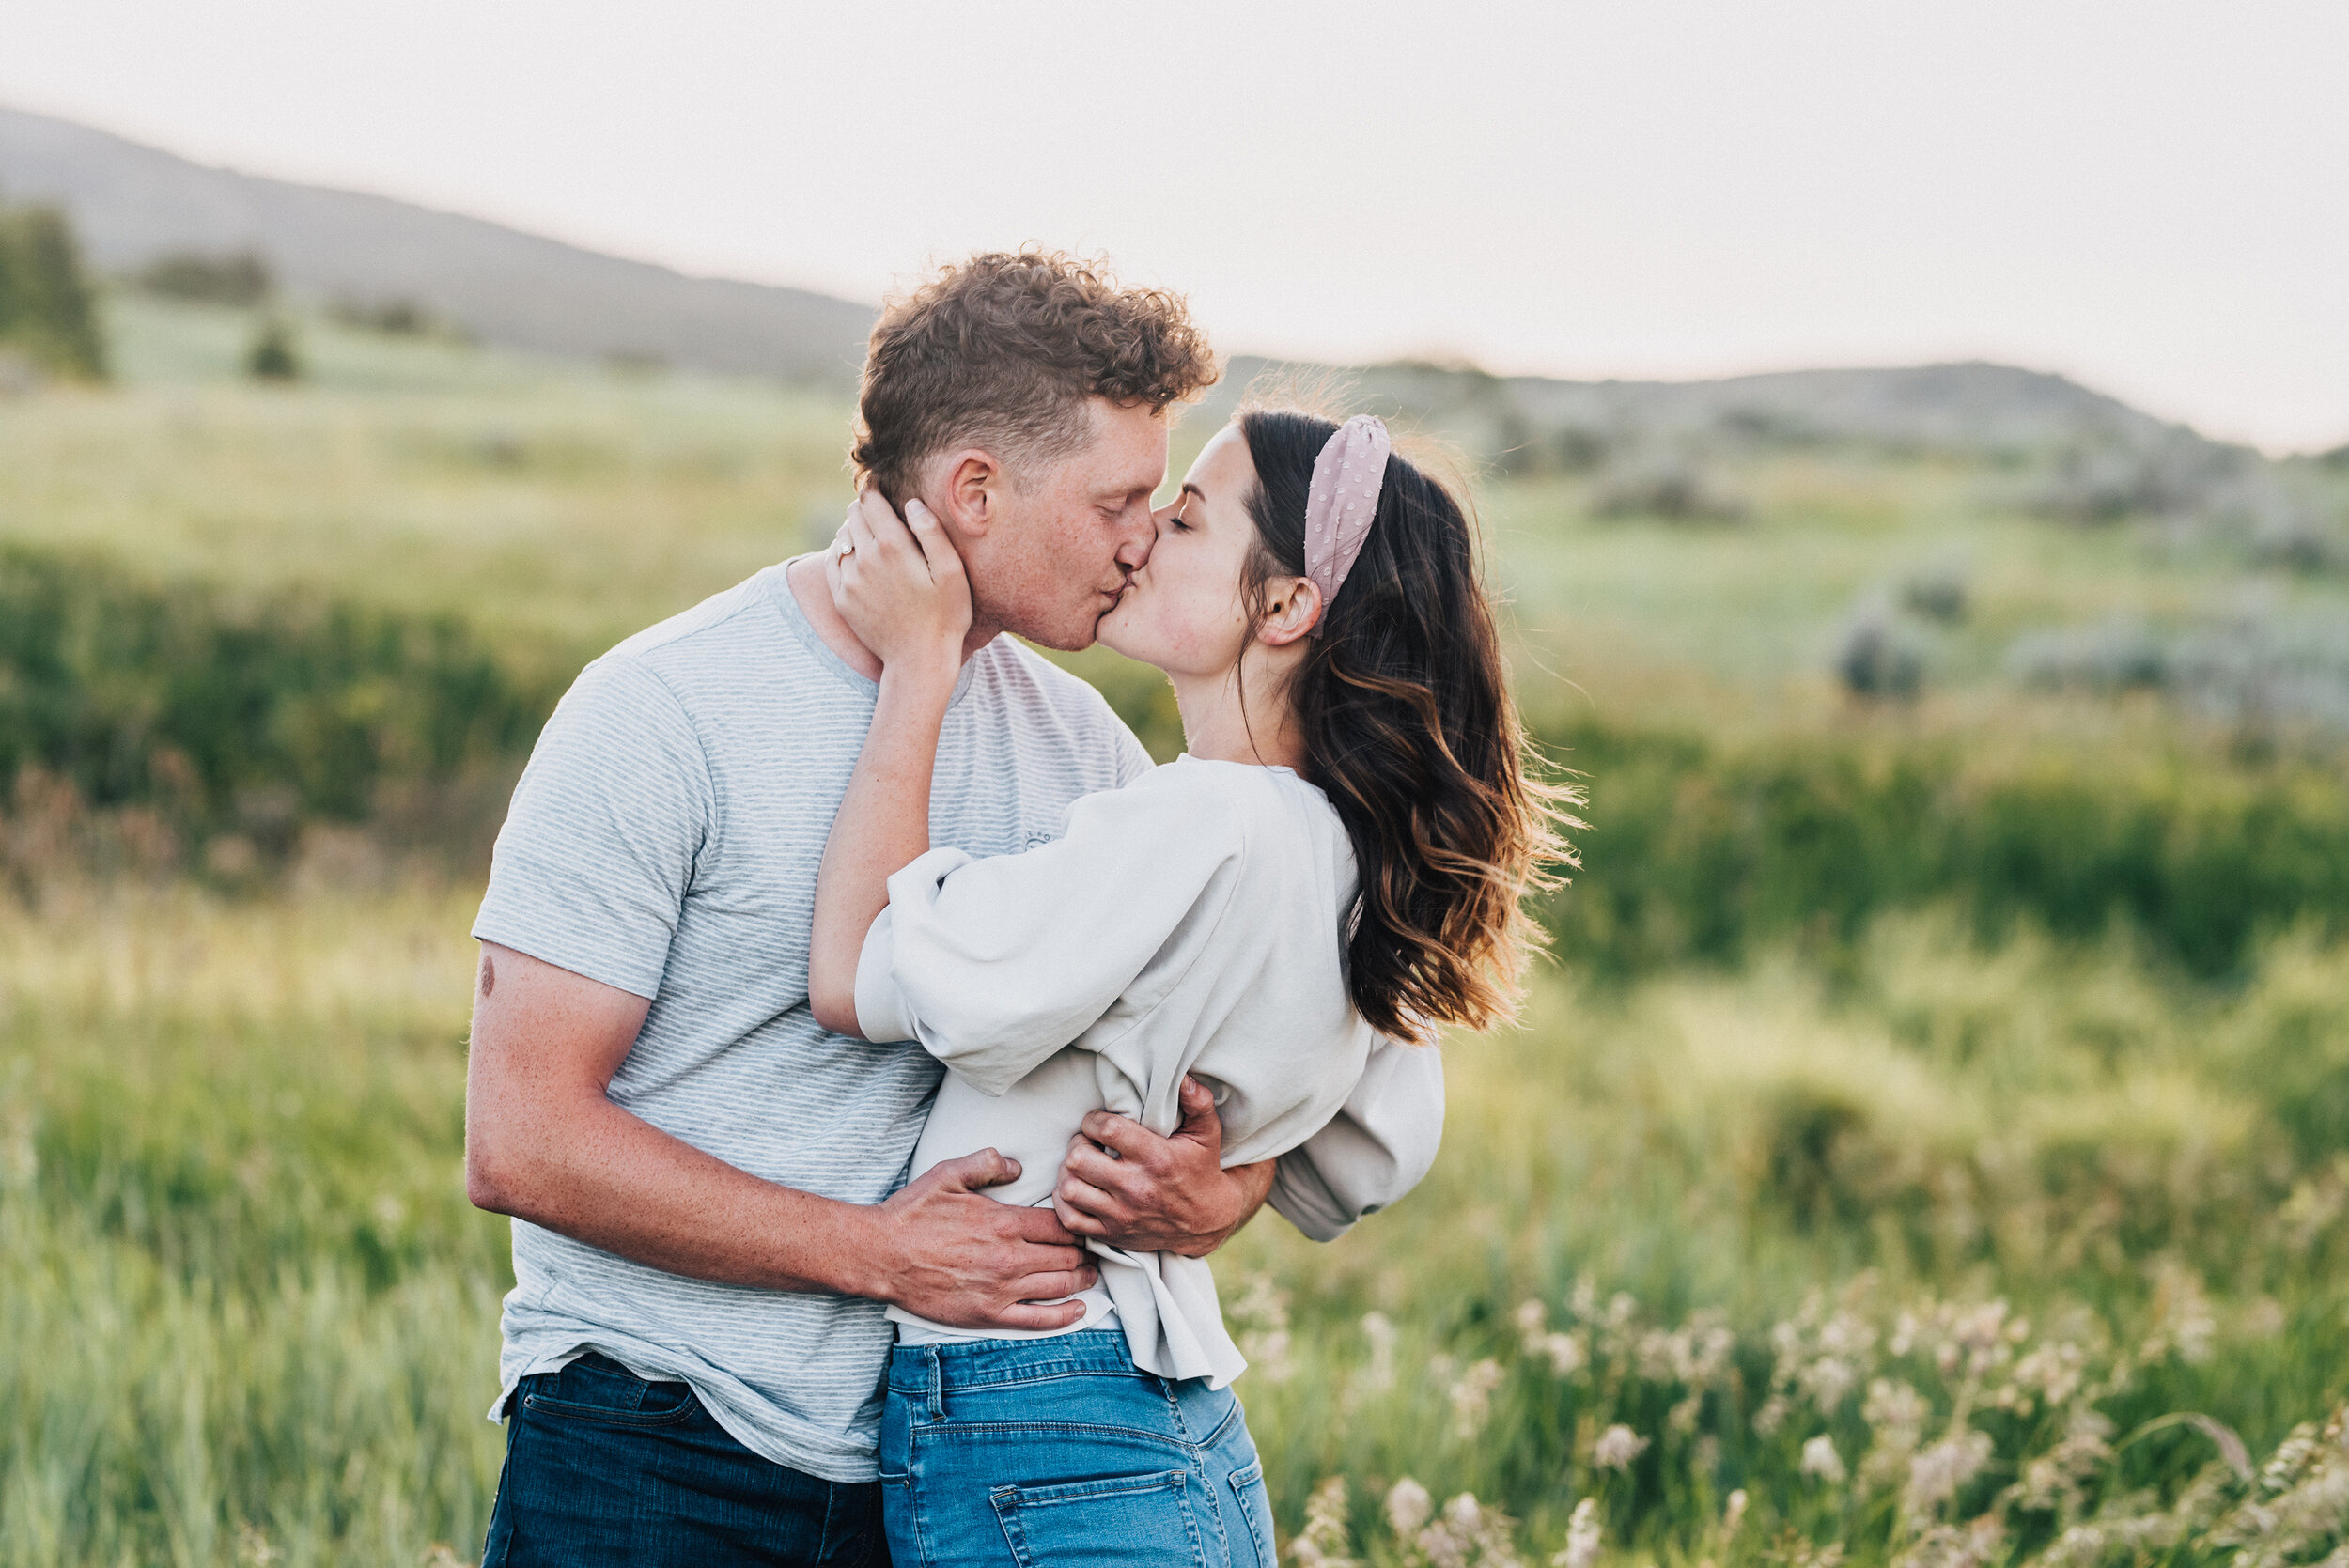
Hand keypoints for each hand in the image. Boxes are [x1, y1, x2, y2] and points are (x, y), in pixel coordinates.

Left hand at [826, 490, 970, 677]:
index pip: (870, 500)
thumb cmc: (946, 616)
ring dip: (855, 531)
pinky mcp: (841, 599)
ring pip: (842, 537)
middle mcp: (864, 559)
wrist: (919, 661)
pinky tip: (859, 558)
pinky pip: (833, 562)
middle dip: (866, 508)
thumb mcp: (953, 572)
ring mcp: (849, 580)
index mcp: (892, 546)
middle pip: (854, 515)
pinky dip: (843, 552)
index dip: (875, 490)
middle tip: (882, 512)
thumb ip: (932, 532)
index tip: (883, 488)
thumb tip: (912, 504)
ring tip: (874, 537)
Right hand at [861, 1148, 1098, 1330]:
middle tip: (1092, 1251)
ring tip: (1091, 1274)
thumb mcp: (948, 1174)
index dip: (1077, 1225)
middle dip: (1084, 1253)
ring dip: (1082, 1280)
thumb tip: (1018, 1165)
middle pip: (1066, 1256)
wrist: (881, 1255)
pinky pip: (1038, 1319)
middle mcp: (1009, 1257)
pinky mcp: (989, 1315)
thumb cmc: (913, 1214)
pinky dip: (1065, 1316)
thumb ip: (987, 1163)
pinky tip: (1080, 1310)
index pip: (1060, 1225)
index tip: (1082, 1224)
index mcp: (1004, 1222)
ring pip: (1060, 1285)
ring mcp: (1001, 1289)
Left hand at [1053, 1077, 1273, 1257]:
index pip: (1106, 1130)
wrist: (1207, 1221)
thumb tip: (1183, 1077)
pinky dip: (1064, 1203)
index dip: (1093, 1120)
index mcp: (1156, 1159)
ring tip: (1080, 1165)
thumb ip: (1198, 1102)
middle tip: (1086, 1142)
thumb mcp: (1207, 1134)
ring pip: (1069, 1189)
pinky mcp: (1112, 1234)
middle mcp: (1136, 1188)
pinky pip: (1070, 1220)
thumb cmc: (1202, 1170)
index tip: (1098, 1122)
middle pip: (1079, 1159)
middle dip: (1077, 1143)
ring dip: (1068, 1172)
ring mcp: (1122, 1215)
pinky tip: (1077, 1189)